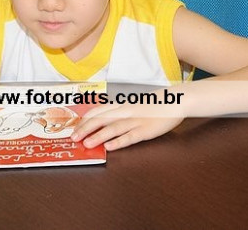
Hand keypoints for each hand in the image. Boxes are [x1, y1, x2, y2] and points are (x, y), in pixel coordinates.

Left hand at [71, 93, 185, 150]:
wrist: (174, 101)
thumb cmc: (152, 105)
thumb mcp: (132, 105)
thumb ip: (118, 112)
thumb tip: (100, 121)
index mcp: (121, 106)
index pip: (98, 111)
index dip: (84, 120)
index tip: (73, 128)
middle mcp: (125, 112)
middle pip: (102, 119)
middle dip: (86, 128)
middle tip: (73, 138)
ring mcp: (136, 121)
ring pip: (113, 128)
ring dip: (98, 136)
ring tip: (87, 143)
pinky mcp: (146, 130)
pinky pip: (130, 136)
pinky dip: (119, 142)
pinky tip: (109, 147)